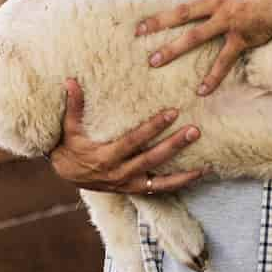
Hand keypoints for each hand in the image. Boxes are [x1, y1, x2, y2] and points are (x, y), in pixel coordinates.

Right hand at [47, 78, 205, 193]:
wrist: (66, 175)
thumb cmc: (69, 147)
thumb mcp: (69, 128)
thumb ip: (73, 106)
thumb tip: (70, 81)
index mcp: (105, 157)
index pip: (134, 141)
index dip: (153, 127)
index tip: (173, 112)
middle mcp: (119, 174)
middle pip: (151, 159)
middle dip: (174, 145)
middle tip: (195, 130)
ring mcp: (128, 185)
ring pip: (159, 182)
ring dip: (183, 174)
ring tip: (205, 165)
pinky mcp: (134, 190)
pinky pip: (159, 190)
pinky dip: (178, 184)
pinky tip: (198, 175)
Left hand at [135, 0, 271, 94]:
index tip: (173, 5)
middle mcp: (220, 8)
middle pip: (184, 13)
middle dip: (160, 22)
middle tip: (138, 31)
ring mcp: (227, 25)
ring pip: (195, 37)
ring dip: (172, 49)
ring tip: (154, 61)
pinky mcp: (240, 40)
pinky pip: (224, 61)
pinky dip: (213, 77)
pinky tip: (201, 91)